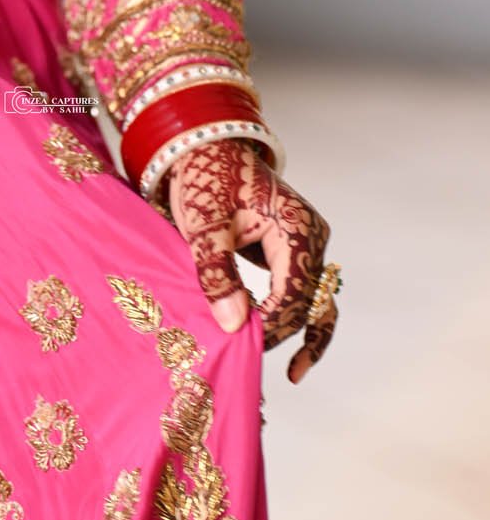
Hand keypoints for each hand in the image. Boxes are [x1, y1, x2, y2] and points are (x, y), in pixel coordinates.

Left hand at [165, 137, 337, 383]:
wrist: (202, 147)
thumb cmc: (204, 176)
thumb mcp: (203, 222)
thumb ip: (216, 270)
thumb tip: (233, 322)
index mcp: (297, 227)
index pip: (293, 292)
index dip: (270, 324)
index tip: (241, 345)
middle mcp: (311, 238)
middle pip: (306, 301)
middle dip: (279, 331)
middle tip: (245, 359)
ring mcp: (305, 246)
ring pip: (316, 302)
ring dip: (304, 335)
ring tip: (293, 372)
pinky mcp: (292, 253)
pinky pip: (302, 293)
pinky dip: (298, 320)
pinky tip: (293, 356)